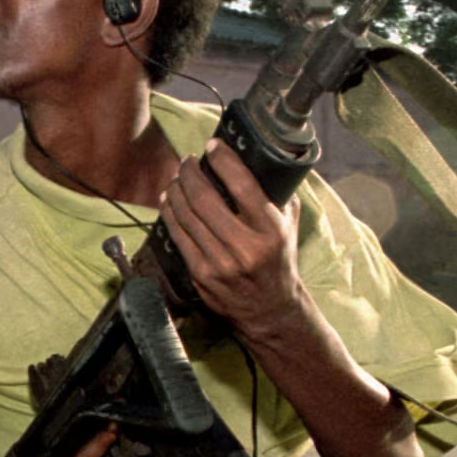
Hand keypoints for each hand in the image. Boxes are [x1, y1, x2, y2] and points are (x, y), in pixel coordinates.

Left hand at [159, 138, 303, 329]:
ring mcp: (220, 263)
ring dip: (176, 189)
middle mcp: (245, 248)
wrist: (270, 310)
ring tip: (176, 176)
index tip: (212, 146)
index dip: (222, 160)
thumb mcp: (288, 227)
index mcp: (271, 230)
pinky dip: (169, 213)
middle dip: (191, 173)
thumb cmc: (279, 261)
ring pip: (187, 215)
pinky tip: (168, 200)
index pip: (242, 185)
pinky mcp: (201, 275)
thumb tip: (262, 160)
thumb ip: (277, 196)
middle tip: (188, 160)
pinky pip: (178, 236)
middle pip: (205, 198)